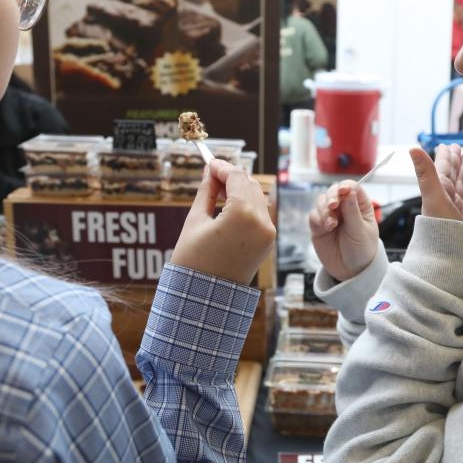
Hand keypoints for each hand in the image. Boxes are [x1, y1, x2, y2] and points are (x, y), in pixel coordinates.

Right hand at [171, 159, 275, 285]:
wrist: (204, 300)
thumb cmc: (193, 262)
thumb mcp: (195, 221)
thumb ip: (206, 192)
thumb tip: (210, 173)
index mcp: (243, 215)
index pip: (236, 177)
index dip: (221, 167)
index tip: (208, 162)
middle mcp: (262, 222)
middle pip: (250, 184)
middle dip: (232, 177)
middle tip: (211, 176)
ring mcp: (268, 233)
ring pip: (257, 197)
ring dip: (240, 190)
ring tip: (217, 191)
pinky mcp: (268, 242)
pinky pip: (260, 214)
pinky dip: (247, 205)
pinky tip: (228, 206)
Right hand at [309, 180, 378, 281]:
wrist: (350, 271)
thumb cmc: (361, 250)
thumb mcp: (360, 231)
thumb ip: (352, 212)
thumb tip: (349, 192)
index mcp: (360, 206)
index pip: (352, 188)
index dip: (346, 186)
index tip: (343, 191)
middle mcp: (344, 208)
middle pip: (334, 191)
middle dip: (331, 196)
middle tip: (333, 205)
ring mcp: (330, 215)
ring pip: (321, 201)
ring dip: (324, 209)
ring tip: (331, 224)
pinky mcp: (319, 225)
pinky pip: (314, 215)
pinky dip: (318, 218)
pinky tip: (327, 228)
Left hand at [410, 144, 462, 225]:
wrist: (451, 254)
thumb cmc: (440, 227)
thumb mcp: (433, 195)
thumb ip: (425, 172)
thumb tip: (412, 148)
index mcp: (438, 191)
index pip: (441, 169)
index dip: (444, 157)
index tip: (446, 145)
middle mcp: (447, 198)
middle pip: (452, 175)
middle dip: (455, 161)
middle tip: (458, 147)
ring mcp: (458, 208)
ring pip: (461, 184)